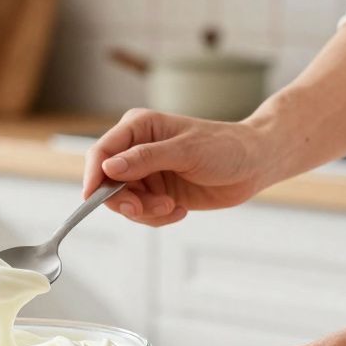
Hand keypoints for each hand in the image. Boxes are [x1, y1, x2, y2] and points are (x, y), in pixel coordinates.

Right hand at [82, 108, 277, 227]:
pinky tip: (179, 209)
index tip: (91, 197)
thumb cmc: (225, 147)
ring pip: (124, 202)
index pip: (101, 151)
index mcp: (138, 128)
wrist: (254, 164)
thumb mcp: (185, 151)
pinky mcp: (156, 193)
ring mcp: (146, 173)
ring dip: (145, 212)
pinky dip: (157, 217)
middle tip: (143, 209)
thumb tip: (108, 167)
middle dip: (125, 201)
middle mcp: (136, 150)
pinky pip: (142, 213)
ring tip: (172, 207)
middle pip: (107, 183)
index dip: (92, 175)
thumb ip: (145, 158)